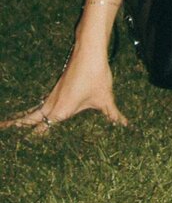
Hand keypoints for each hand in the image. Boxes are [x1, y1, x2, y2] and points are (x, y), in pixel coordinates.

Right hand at [0, 40, 127, 134]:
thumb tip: (126, 126)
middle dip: (16, 128)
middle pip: (29, 120)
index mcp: (60, 112)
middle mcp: (52, 105)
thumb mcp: (105, 97)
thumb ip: (114, 115)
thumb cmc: (96, 74)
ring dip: (23, 118)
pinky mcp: (56, 88)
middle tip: (3, 132)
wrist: (89, 48)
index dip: (31, 143)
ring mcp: (52, 95)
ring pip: (33, 111)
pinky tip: (36, 113)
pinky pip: (40, 103)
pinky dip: (33, 110)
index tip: (22, 154)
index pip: (40, 132)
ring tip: (9, 126)